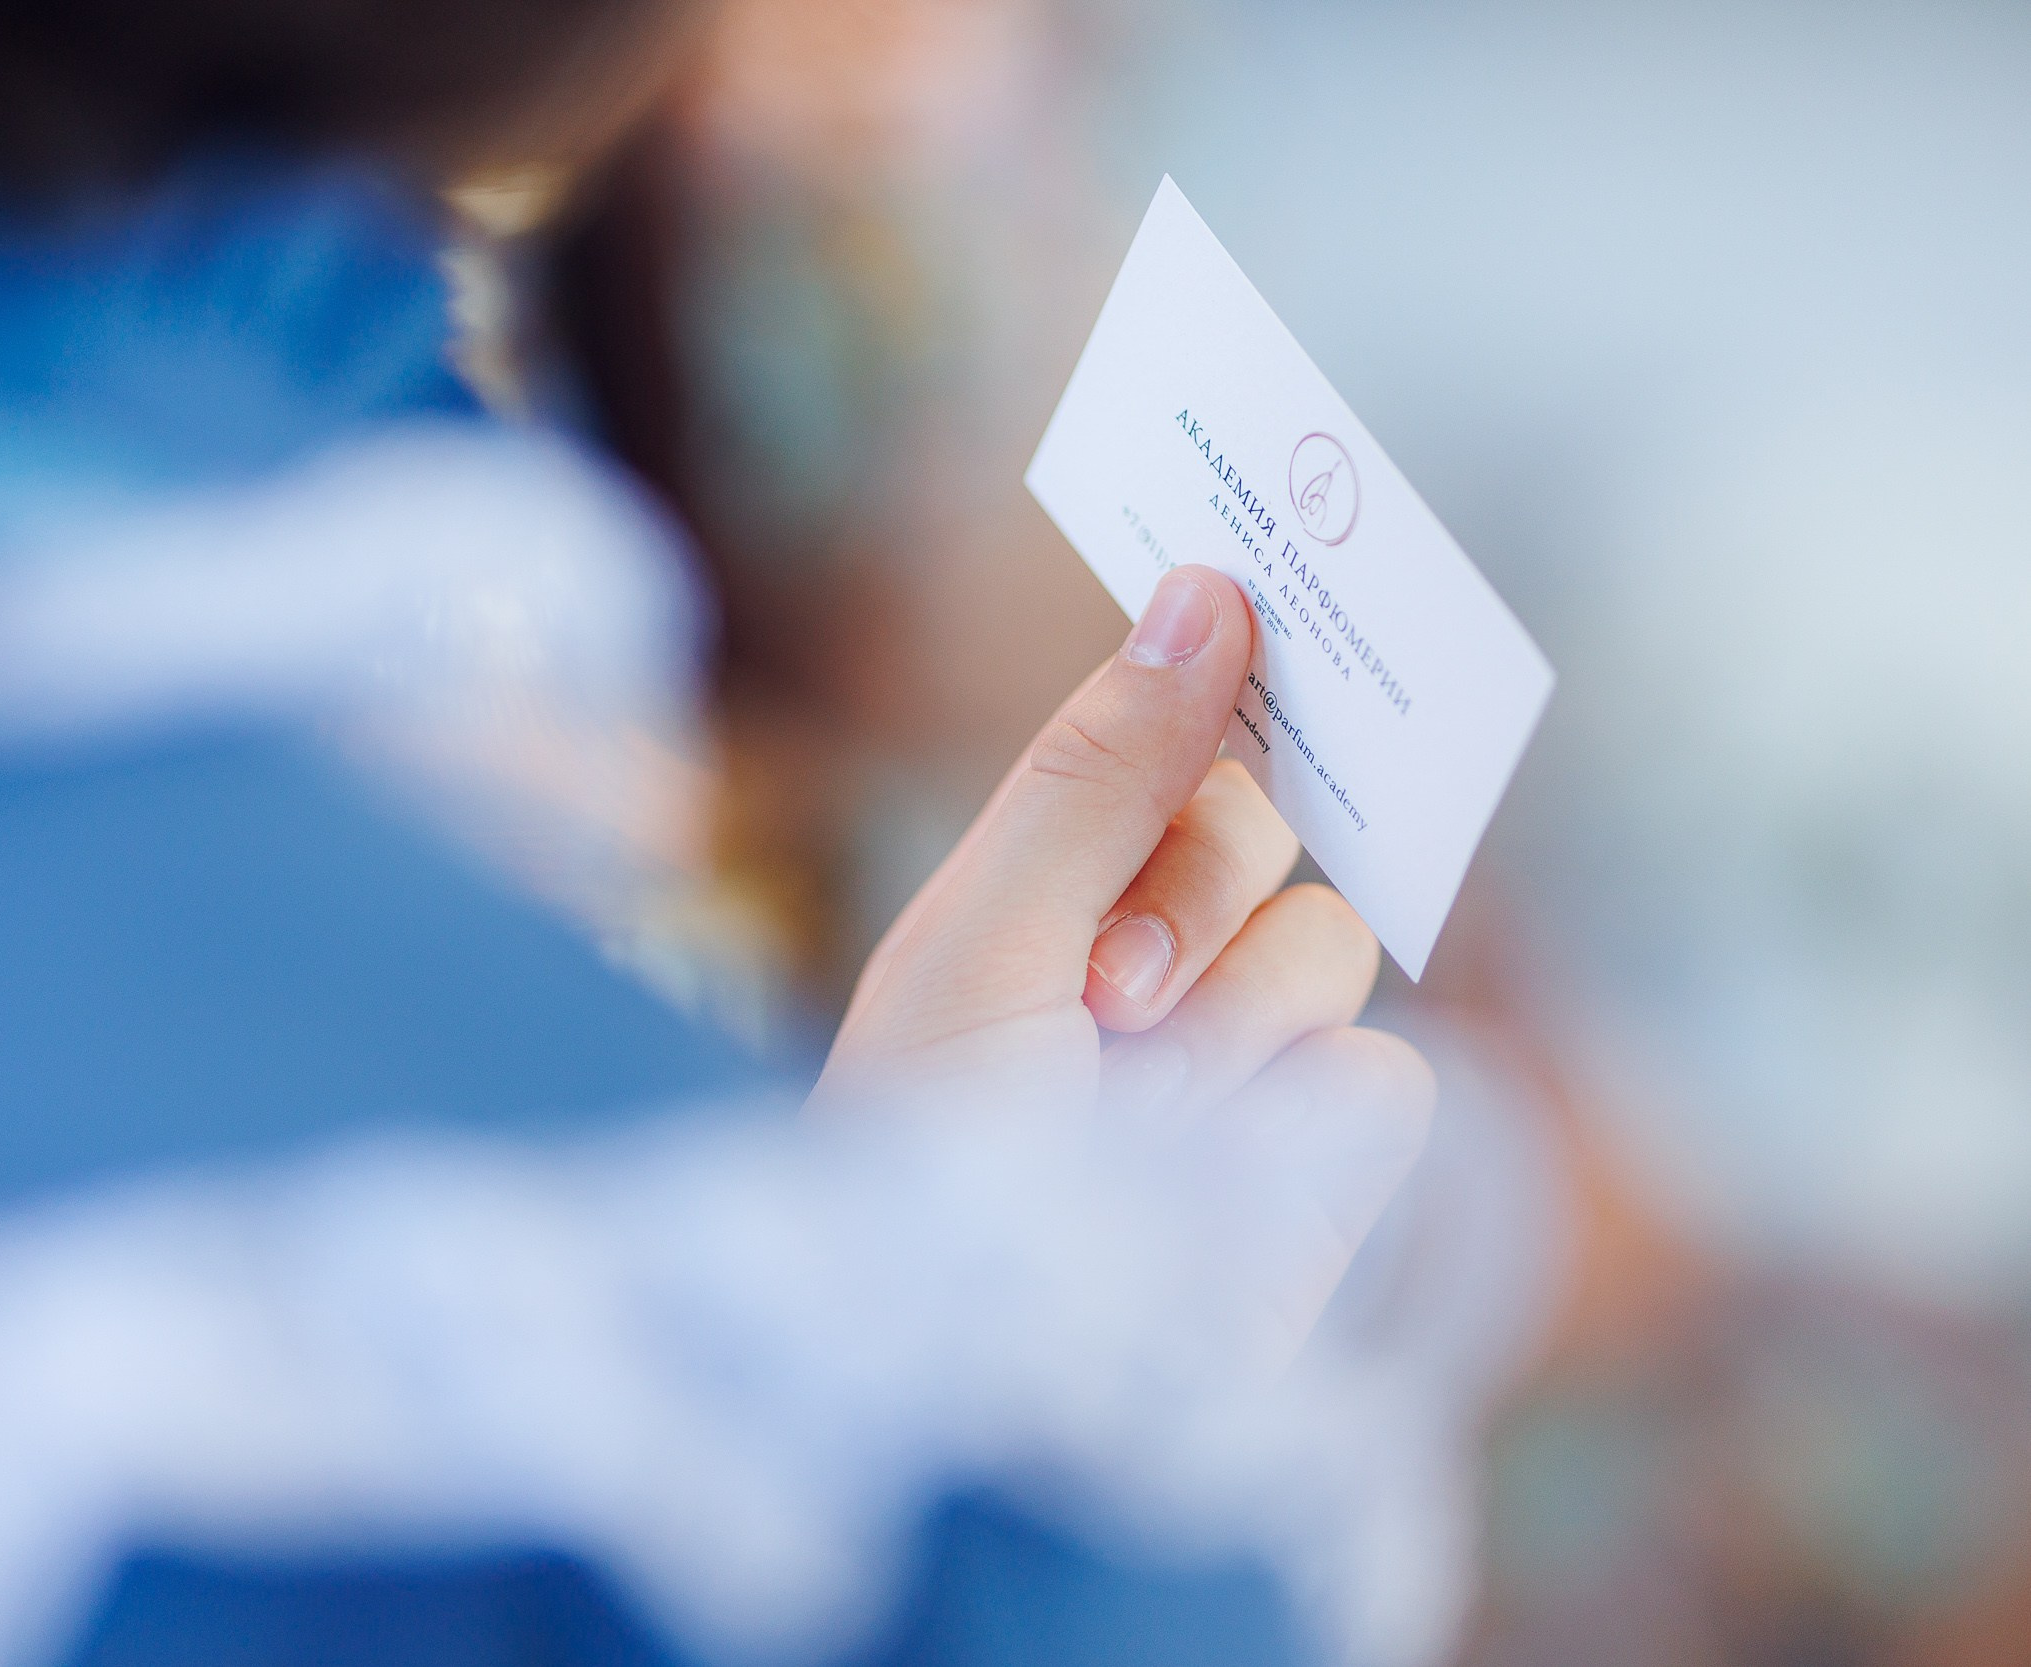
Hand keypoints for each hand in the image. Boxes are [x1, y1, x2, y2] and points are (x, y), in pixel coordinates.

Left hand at [814, 563, 1431, 1256]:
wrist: (974, 1378)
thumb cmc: (929, 1150)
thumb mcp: (986, 938)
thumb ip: (1096, 774)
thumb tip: (1204, 592)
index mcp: (1047, 883)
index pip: (1163, 736)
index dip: (1216, 668)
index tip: (1264, 588)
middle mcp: (1151, 950)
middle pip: (1262, 822)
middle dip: (1188, 902)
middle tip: (1103, 1000)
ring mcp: (1242, 1053)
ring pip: (1328, 944)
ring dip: (1227, 1035)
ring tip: (1129, 1120)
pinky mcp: (1318, 1160)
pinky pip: (1381, 1074)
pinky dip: (1298, 1130)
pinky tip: (1209, 1188)